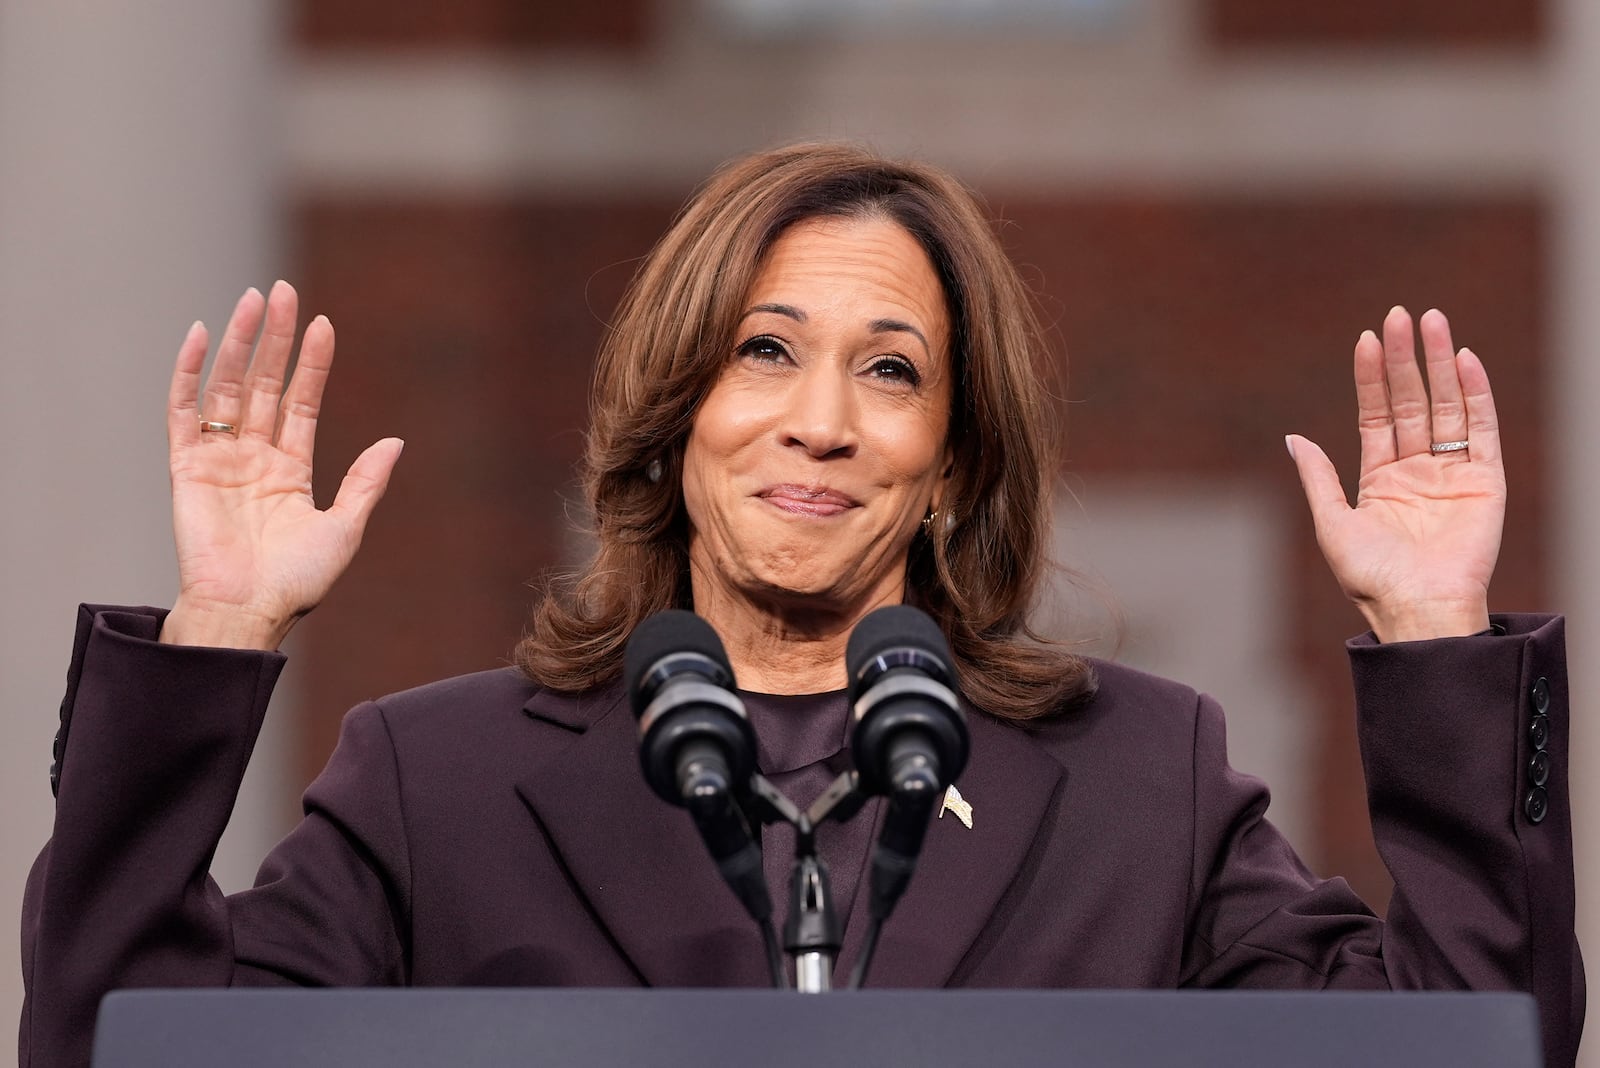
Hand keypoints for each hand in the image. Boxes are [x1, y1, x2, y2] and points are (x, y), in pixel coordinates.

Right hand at [161, 281, 402, 648]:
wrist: (247, 613)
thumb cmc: (295, 582)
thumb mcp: (344, 528)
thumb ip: (366, 483)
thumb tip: (396, 441)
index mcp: (290, 470)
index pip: (302, 402)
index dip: (312, 363)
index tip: (324, 325)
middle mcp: (253, 458)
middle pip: (265, 384)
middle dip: (275, 338)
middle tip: (283, 290)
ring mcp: (219, 459)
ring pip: (229, 387)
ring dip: (241, 343)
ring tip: (254, 300)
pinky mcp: (186, 467)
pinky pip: (184, 412)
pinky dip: (190, 373)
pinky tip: (203, 335)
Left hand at [1287, 306, 1503, 642]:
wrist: (1416, 609)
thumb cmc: (1371, 578)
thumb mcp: (1332, 523)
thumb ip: (1319, 478)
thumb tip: (1292, 438)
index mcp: (1380, 480)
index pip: (1376, 415)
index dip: (1371, 377)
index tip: (1366, 338)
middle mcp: (1417, 471)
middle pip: (1412, 402)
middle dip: (1405, 359)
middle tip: (1400, 314)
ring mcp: (1452, 473)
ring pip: (1446, 406)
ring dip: (1440, 364)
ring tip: (1432, 322)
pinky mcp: (1486, 481)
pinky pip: (1483, 430)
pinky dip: (1476, 395)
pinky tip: (1465, 361)